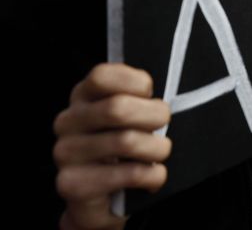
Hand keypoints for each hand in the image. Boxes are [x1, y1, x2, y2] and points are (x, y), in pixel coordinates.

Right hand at [54, 64, 171, 229]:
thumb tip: (162, 98)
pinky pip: (129, 174)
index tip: (149, 95)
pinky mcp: (73, 185)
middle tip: (163, 125)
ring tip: (160, 153)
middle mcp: (67, 122)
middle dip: (154, 115)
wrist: (103, 198)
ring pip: (126, 142)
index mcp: (82, 97)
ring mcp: (66, 154)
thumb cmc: (124, 146)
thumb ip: (137, 97)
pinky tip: (153, 177)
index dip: (136, 83)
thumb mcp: (129, 114)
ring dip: (158, 148)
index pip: (102, 75)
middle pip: (118, 108)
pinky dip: (153, 175)